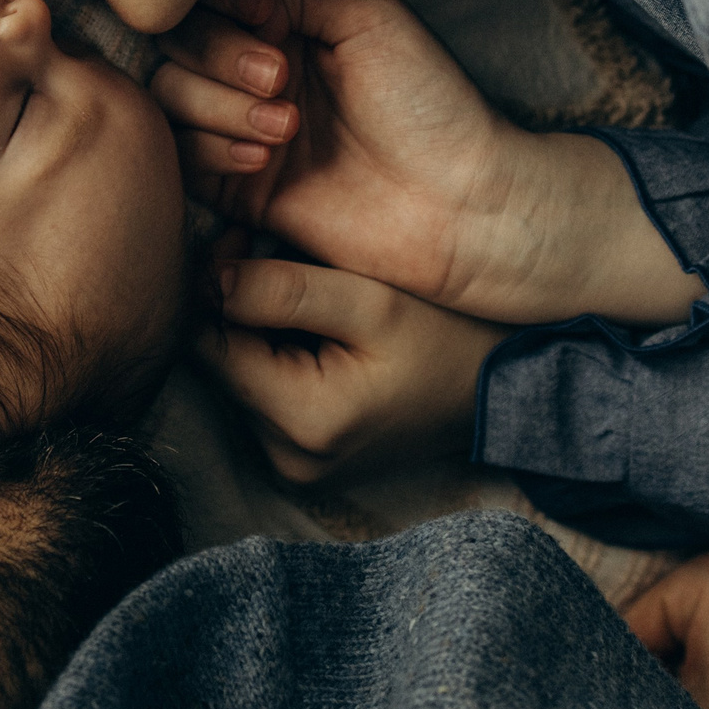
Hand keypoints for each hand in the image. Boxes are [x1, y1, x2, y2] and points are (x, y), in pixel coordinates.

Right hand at [158, 0, 701, 325]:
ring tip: (284, 128)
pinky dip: (212, 149)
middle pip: (177, 44)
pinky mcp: (234, 186)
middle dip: (220, 56)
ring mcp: (240, 127)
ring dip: (218, 106)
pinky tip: (265, 160)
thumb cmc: (428, 104)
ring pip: (170, 97)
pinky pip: (181, 156)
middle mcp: (254, 71)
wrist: (456, 203)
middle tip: (280, 79)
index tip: (268, 18)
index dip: (222, 3)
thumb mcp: (366, 11)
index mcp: (287, 24)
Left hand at [205, 257, 504, 483]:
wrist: (500, 393)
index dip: (215, 282)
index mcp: (302, 422)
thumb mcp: (372, 302)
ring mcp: (294, 469)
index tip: (246, 239)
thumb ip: (285, 291)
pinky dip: (278, 360)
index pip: (208, 343)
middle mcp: (287, 460)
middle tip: (276, 255)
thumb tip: (208, 281)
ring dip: (258, 331)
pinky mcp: (303, 463)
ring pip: (239, 377)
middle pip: (220, 362)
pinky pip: (264, 399)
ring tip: (307, 297)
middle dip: (239, 306)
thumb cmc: (446, 339)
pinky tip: (316, 335)